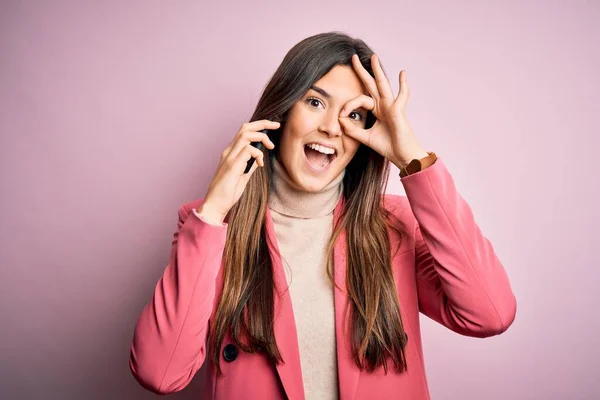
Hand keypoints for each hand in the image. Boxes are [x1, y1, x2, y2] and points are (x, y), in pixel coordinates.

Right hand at [201, 120, 278, 221]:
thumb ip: (249, 165)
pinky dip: (258, 154)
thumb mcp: (243, 176)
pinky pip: (248, 150)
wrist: (215, 205)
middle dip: (263, 124)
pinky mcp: (232, 165)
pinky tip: (260, 164)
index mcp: (231, 153)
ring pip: (246, 134)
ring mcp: (229, 157)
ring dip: (262, 137)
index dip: (259, 126)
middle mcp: (229, 152)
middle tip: (276, 126)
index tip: (272, 127)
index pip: (244, 132)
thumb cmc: (227, 193)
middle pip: (245, 128)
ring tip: (270, 147)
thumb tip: (258, 159)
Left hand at [338, 54, 428, 168]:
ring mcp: (392, 106)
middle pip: (371, 84)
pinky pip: (402, 95)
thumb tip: (340, 120)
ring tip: (373, 57)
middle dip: (362, 71)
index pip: (360, 99)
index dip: (348, 105)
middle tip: (353, 58)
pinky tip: (402, 73)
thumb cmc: (389, 147)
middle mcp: (384, 105)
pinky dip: (403, 84)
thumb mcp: (365, 138)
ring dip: (378, 70)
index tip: (341, 115)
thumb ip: (353, 130)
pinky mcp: (398, 111)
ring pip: (383, 85)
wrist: (403, 156)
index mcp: (377, 111)